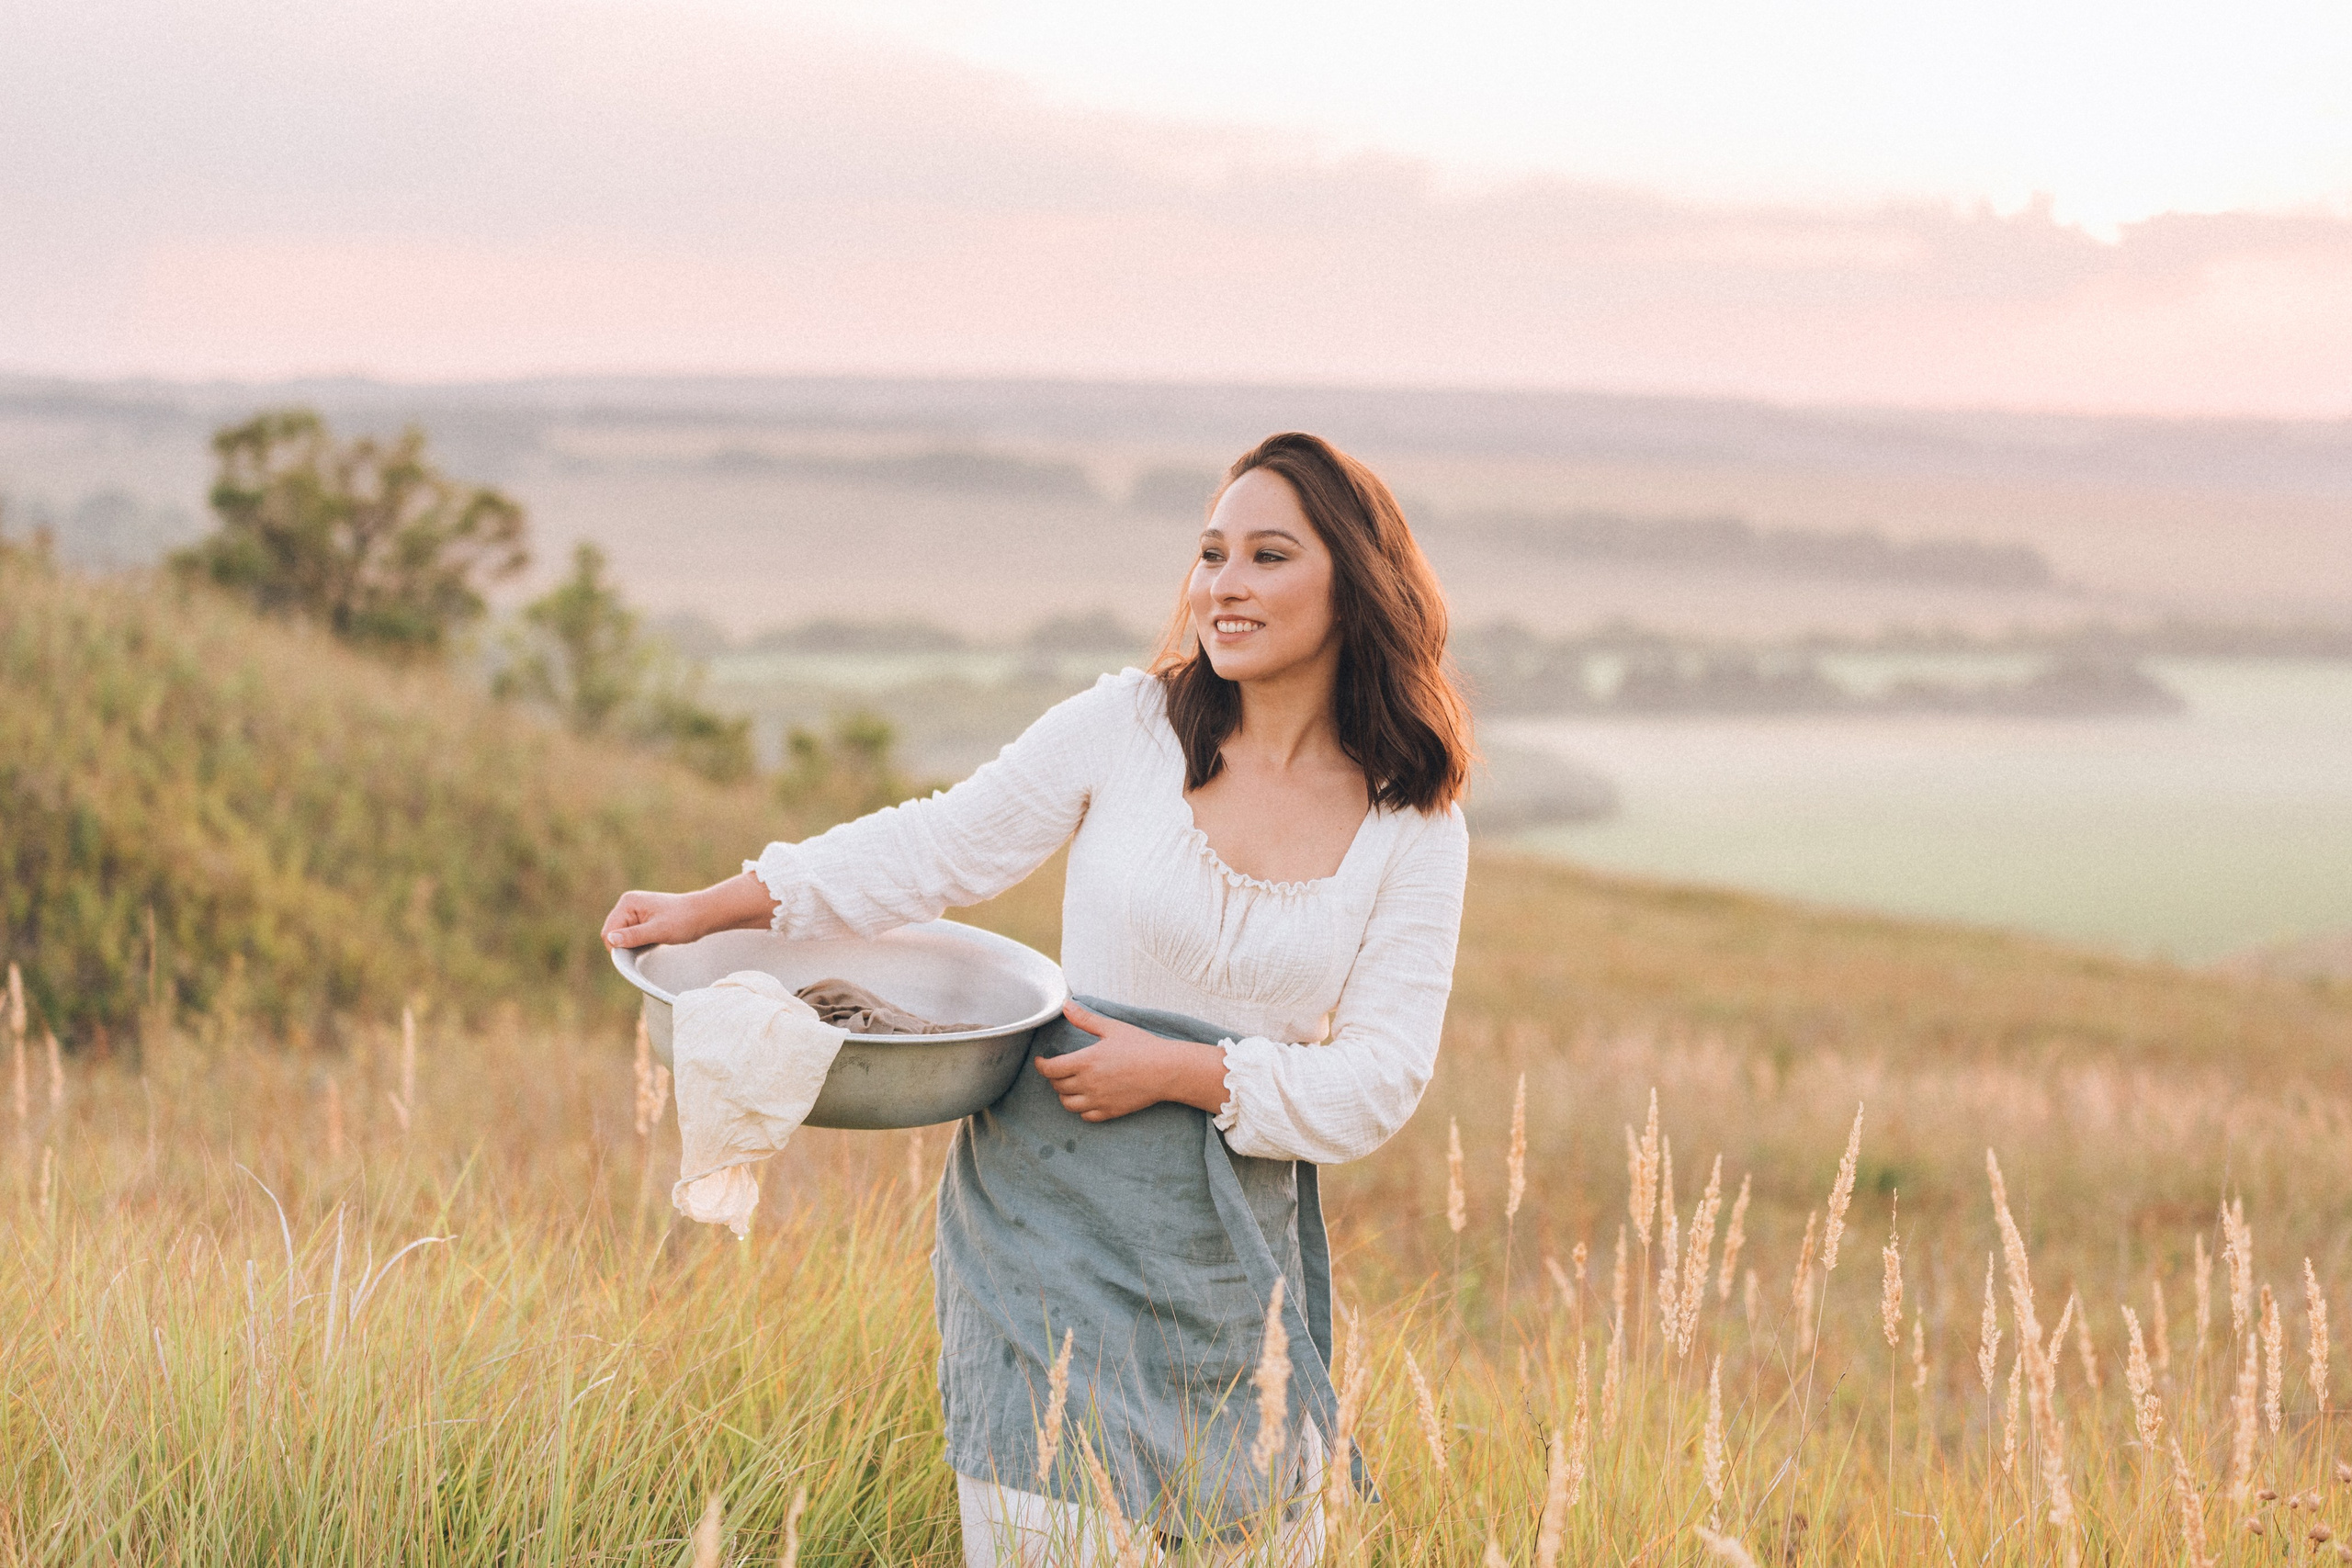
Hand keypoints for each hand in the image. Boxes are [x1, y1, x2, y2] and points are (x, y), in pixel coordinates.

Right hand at [601, 872, 776, 949]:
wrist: (702, 915)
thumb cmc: (683, 920)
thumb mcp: (658, 931)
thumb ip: (634, 936)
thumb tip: (611, 940)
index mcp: (628, 903)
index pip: (609, 931)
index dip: (618, 946)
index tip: (635, 952)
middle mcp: (627, 905)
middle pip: (612, 935)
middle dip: (625, 946)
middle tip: (647, 947)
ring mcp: (633, 913)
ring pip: (621, 938)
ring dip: (633, 945)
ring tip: (653, 942)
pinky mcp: (640, 921)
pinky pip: (630, 937)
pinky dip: (638, 944)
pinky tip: (652, 942)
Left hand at [1033, 1000, 1229, 1121]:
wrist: (1166, 1070)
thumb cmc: (1141, 1046)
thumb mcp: (1112, 1028)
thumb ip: (1085, 1019)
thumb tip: (1066, 1006)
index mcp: (1086, 1061)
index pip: (1051, 1069)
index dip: (1041, 1065)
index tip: (1040, 1060)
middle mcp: (1088, 1084)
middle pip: (1057, 1086)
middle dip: (1054, 1077)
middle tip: (1059, 1068)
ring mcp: (1099, 1100)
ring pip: (1067, 1104)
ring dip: (1064, 1094)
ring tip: (1070, 1084)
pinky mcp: (1110, 1112)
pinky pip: (1085, 1116)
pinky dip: (1081, 1108)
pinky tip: (1086, 1098)